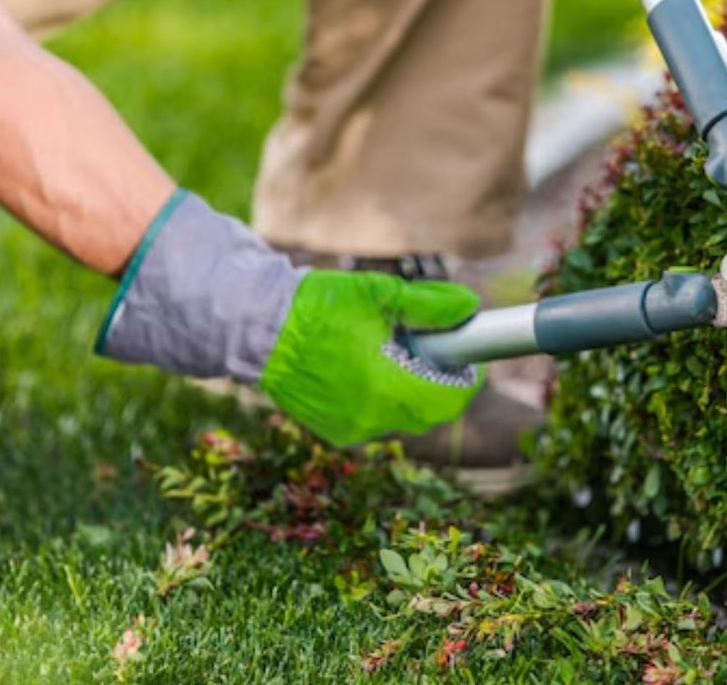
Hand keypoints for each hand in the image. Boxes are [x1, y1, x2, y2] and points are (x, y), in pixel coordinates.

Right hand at [96, 192, 481, 445]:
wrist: (257, 330)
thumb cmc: (318, 307)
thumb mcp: (379, 295)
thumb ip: (430, 305)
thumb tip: (469, 308)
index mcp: (389, 387)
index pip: (451, 398)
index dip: (466, 377)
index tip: (465, 353)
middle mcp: (373, 418)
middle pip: (429, 411)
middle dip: (437, 381)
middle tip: (429, 346)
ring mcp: (351, 429)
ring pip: (400, 416)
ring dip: (407, 388)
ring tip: (389, 350)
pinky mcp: (333, 430)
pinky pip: (373, 418)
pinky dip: (379, 396)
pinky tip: (362, 365)